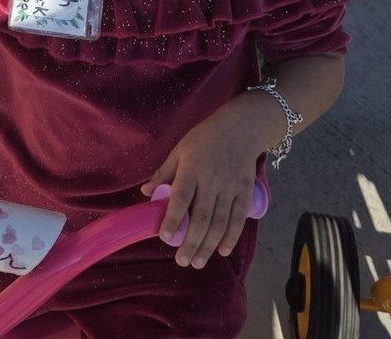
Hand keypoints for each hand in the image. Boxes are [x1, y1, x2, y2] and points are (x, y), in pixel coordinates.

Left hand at [141, 100, 270, 268]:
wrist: (240, 127)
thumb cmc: (205, 138)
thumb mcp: (180, 149)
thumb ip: (164, 173)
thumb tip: (146, 192)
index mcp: (192, 168)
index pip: (182, 197)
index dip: (174, 219)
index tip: (166, 238)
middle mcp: (212, 179)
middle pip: (202, 216)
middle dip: (192, 242)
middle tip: (182, 261)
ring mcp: (230, 186)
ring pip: (220, 222)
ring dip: (209, 245)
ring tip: (197, 262)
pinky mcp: (244, 190)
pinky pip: (238, 217)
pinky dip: (231, 236)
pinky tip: (222, 250)